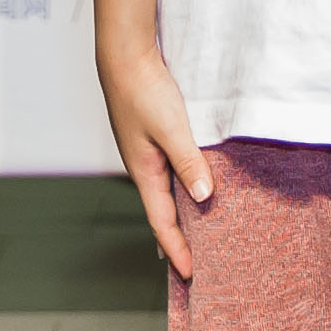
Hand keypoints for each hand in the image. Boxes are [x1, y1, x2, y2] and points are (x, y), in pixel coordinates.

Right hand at [100, 48, 214, 280]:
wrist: (125, 55)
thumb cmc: (144, 90)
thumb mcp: (171, 128)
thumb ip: (188, 162)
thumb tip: (205, 197)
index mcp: (144, 172)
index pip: (161, 223)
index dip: (176, 250)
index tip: (191, 275)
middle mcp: (143, 168)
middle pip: (163, 214)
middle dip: (177, 241)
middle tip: (197, 266)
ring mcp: (146, 154)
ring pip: (166, 194)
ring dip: (181, 216)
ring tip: (199, 235)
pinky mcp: (151, 139)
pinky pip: (168, 174)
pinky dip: (182, 190)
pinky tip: (194, 189)